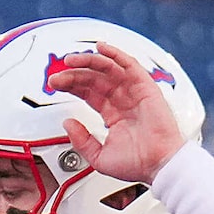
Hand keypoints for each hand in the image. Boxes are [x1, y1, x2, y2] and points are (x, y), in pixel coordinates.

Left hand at [46, 43, 188, 184]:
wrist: (158, 165)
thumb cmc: (137, 164)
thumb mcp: (99, 157)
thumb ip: (81, 140)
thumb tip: (67, 124)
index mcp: (113, 114)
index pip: (88, 93)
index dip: (71, 86)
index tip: (55, 84)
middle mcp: (123, 100)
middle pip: (94, 79)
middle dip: (74, 75)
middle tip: (56, 76)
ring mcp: (134, 92)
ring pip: (108, 69)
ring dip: (89, 61)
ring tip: (70, 60)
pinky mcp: (146, 87)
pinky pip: (129, 65)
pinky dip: (115, 54)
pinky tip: (101, 48)